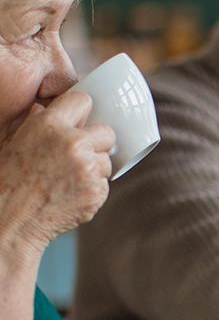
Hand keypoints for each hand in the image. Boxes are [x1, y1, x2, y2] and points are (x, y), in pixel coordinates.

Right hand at [0, 91, 113, 254]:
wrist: (9, 219)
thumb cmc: (7, 179)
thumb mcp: (11, 141)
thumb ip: (33, 121)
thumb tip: (46, 106)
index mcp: (48, 125)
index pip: (83, 100)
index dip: (81, 112)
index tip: (78, 122)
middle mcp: (72, 143)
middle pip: (106, 132)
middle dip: (96, 142)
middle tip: (77, 156)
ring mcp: (87, 168)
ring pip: (107, 160)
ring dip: (93, 168)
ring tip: (67, 179)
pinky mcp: (96, 191)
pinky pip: (104, 183)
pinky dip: (92, 188)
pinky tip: (70, 194)